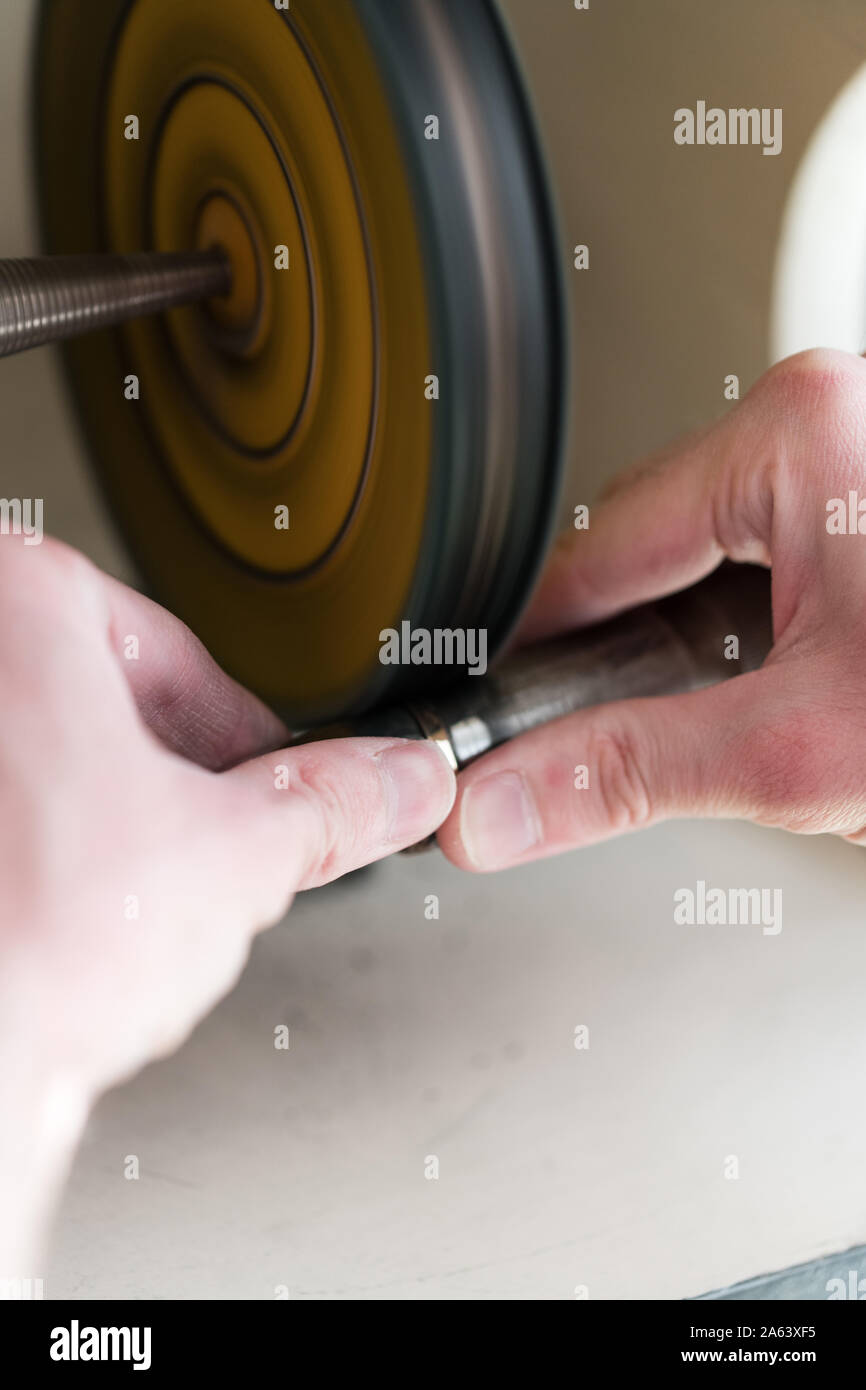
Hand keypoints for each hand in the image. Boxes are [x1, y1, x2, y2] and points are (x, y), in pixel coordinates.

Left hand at [0, 537, 454, 1270]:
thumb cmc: (30, 945)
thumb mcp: (235, 856)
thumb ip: (333, 802)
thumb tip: (393, 781)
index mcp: (17, 608)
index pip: (172, 648)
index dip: (240, 729)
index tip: (270, 774)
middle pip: (103, 702)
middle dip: (176, 778)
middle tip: (216, 839)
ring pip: (48, 763)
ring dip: (114, 821)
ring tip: (142, 895)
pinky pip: (10, 820)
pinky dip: (46, 858)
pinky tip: (71, 922)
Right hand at [438, 347, 865, 869]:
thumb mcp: (805, 749)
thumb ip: (636, 774)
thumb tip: (503, 803)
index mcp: (795, 434)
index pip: (593, 549)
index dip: (529, 643)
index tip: (488, 708)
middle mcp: (822, 416)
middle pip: (641, 546)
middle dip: (625, 651)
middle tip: (598, 734)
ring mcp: (849, 448)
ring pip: (702, 552)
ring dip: (693, 643)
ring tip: (727, 716)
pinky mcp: (865, 494)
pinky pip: (765, 549)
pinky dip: (751, 624)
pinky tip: (781, 680)